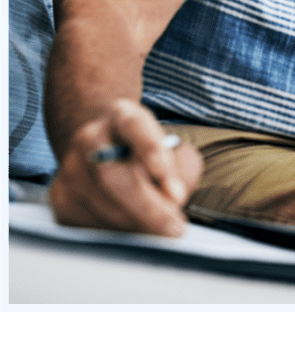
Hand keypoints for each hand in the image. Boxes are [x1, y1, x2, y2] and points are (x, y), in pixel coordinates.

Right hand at [48, 99, 202, 235]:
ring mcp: (70, 165)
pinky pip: (88, 223)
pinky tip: (134, 233)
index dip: (152, 152)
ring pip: (102, 205)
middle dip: (149, 209)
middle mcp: (91, 137)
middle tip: (174, 229)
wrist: (103, 150)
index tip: (171, 184)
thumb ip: (180, 169)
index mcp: (122, 115)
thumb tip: (172, 199)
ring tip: (161, 232)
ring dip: (136, 225)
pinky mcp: (60, 194)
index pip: (135, 127)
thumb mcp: (172, 149)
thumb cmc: (146, 154)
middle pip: (115, 177)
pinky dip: (116, 233)